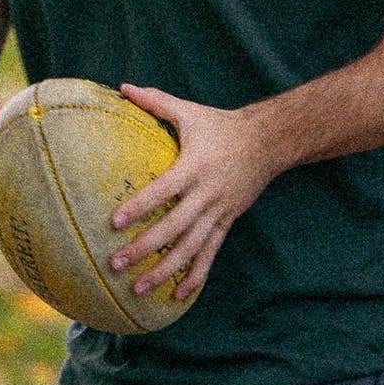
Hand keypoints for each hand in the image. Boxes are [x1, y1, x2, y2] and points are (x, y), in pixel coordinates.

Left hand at [110, 84, 281, 300]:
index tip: (114, 223)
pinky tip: (177, 296)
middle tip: (116, 264)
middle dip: (145, 248)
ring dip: (165, 272)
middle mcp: (207, 195)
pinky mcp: (226, 223)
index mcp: (194, 167)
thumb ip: (155, 102)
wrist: (268, 142)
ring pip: (191, 249)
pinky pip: (209, 254)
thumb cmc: (220, 125)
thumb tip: (122, 88)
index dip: (140, 207)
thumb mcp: (189, 112)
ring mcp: (218, 213)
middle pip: (174, 228)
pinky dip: (195, 277)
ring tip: (139, 289)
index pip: (164, 191)